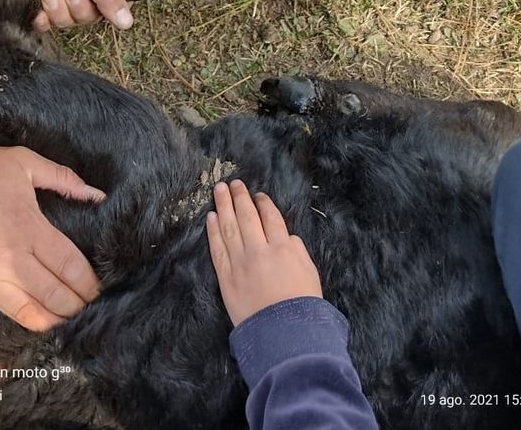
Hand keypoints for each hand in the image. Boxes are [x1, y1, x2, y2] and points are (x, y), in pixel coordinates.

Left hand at [0, 0, 132, 31]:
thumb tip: (128, 22)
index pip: (112, 0)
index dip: (106, 8)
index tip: (97, 4)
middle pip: (89, 14)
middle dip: (78, 9)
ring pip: (67, 20)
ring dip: (59, 12)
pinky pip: (46, 22)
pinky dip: (43, 19)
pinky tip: (38, 8)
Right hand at [0, 142, 104, 380]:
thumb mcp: (23, 162)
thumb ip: (63, 179)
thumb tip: (97, 195)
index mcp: (29, 229)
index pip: (71, 267)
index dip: (88, 284)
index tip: (95, 290)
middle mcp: (9, 261)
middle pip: (54, 296)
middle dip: (74, 306)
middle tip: (81, 308)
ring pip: (25, 315)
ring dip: (47, 323)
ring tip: (58, 324)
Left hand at [206, 180, 321, 326]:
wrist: (284, 336)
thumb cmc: (302, 307)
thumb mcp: (310, 273)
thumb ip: (297, 251)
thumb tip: (286, 238)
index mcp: (283, 248)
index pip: (271, 217)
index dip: (263, 203)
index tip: (258, 194)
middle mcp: (260, 250)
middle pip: (247, 217)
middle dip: (240, 197)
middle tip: (234, 183)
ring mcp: (241, 263)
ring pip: (229, 227)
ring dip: (223, 206)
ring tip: (219, 190)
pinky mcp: (226, 278)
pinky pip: (217, 249)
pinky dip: (213, 232)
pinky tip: (210, 217)